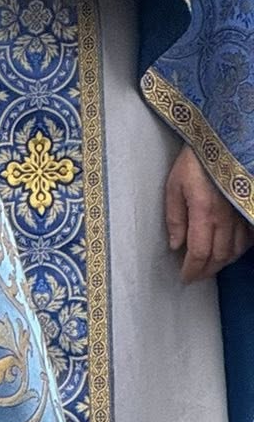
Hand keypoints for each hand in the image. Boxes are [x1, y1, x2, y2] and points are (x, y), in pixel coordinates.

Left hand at [165, 144, 253, 281]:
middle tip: (194, 276)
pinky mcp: (248, 211)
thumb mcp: (174, 185)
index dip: (192, 270)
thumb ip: (174, 217)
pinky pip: (248, 241)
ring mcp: (240, 217)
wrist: (219, 144)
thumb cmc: (192, 163)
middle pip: (219, 257)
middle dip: (206, 271)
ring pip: (235, 252)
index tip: (184, 277)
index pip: (199, 253)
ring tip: (208, 267)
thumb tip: (176, 246)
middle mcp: (226, 219)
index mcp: (204, 213)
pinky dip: (237, 251)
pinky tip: (228, 252)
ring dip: (221, 264)